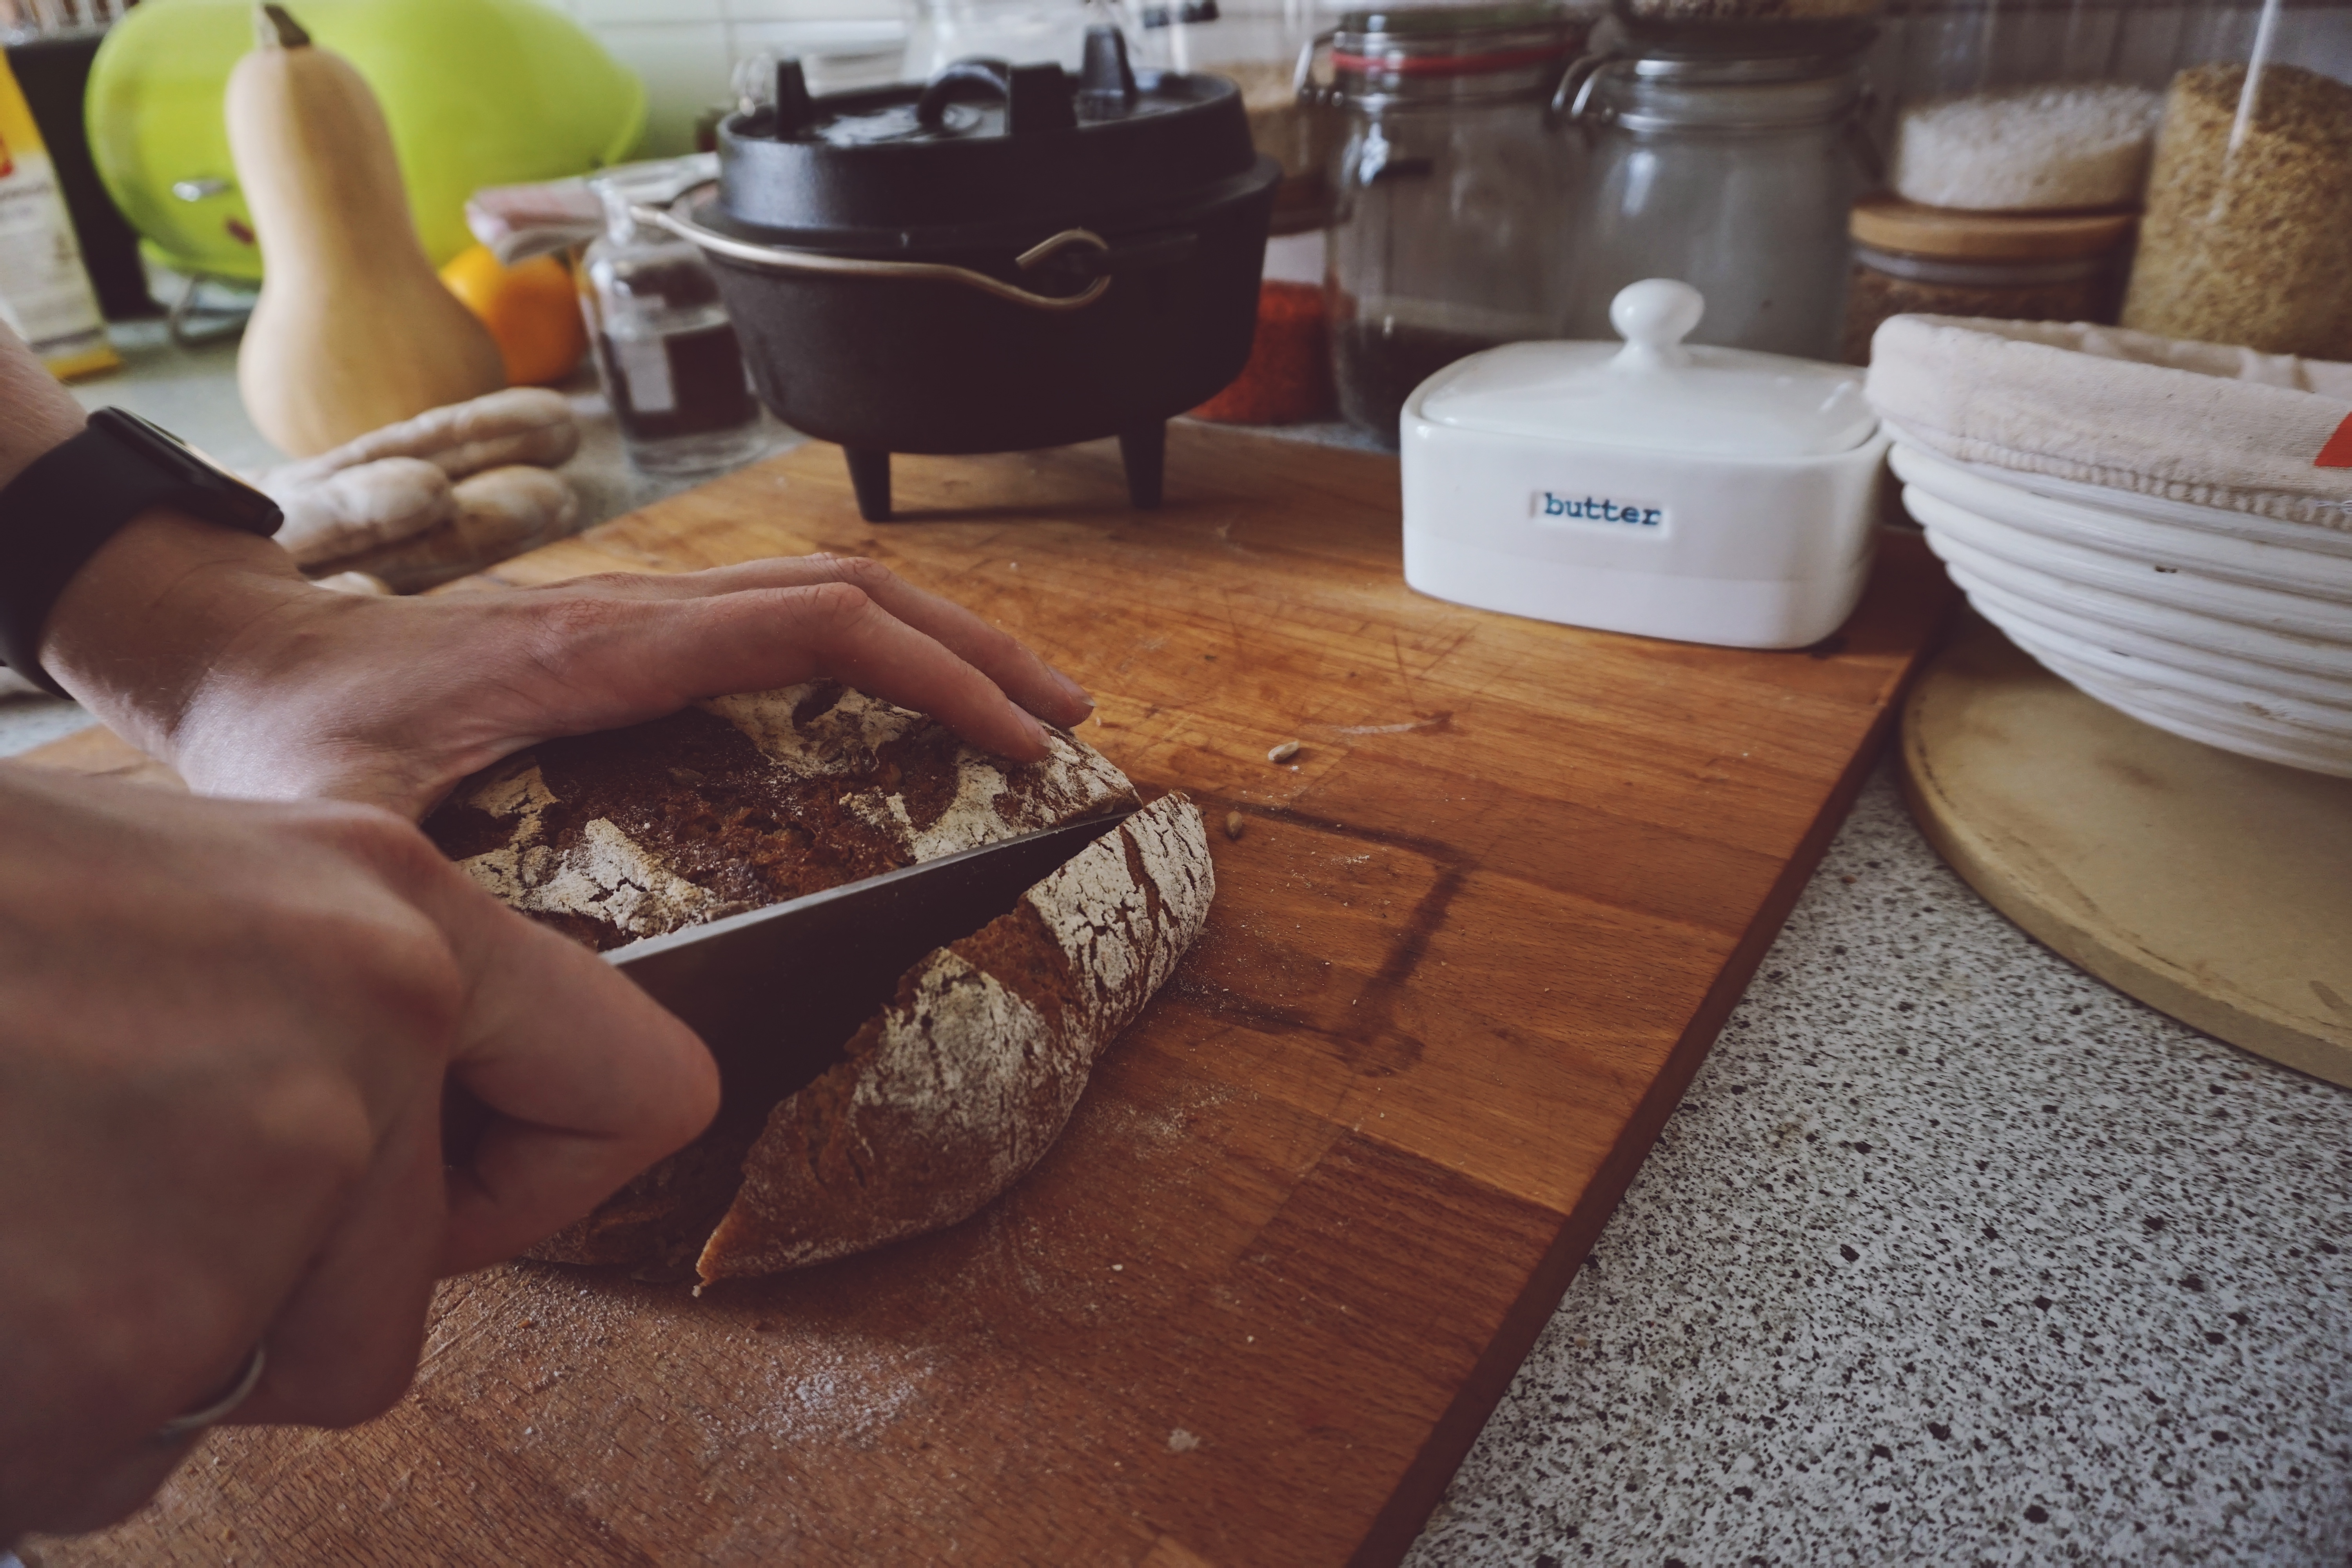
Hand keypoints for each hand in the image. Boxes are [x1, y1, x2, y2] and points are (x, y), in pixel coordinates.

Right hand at [0, 763, 718, 1540]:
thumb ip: (313, 1018)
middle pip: (391, 1299)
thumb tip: (387, 1151)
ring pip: (245, 1379)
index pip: (634, 1089)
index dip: (545, 1178)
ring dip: (126, 1350)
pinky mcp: (133, 1347)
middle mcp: (364, 1047)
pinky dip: (40, 1410)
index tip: (449, 1199)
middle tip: (89, 1189)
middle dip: (259, 1300)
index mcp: (392, 923)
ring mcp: (253, 1202)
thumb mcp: (180, 902)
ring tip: (20, 1211)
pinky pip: (119, 1452)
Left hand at [40, 513, 1094, 818]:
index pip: (812, 628)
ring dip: (931, 641)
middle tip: (1062, 723)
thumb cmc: (288, 736)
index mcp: (601, 646)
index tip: (1015, 734)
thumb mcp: (341, 817)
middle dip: (973, 650)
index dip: (932, 673)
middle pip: (850, 594)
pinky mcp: (626, 636)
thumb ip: (419, 893)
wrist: (234, 654)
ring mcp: (635, 615)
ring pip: (822, 594)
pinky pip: (777, 620)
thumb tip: (522, 1003)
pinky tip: (894, 703)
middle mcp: (635, 613)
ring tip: (1018, 704)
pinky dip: (863, 652)